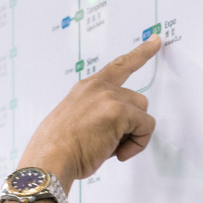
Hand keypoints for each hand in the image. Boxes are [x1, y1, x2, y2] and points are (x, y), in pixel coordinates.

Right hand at [21, 36, 160, 188]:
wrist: (47, 161)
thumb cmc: (55, 151)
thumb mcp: (72, 123)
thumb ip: (95, 114)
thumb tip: (115, 129)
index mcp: (85, 89)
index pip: (117, 67)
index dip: (139, 54)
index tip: (155, 41)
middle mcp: (98, 88)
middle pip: (137, 99)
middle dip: (131, 123)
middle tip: (112, 146)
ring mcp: (109, 98)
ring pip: (142, 113)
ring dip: (133, 134)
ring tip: (112, 150)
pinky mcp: (119, 112)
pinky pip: (146, 127)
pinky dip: (138, 143)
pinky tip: (120, 153)